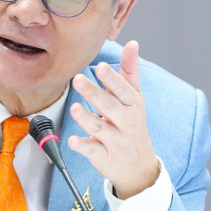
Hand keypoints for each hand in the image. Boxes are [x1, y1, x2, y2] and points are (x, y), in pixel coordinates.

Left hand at [69, 41, 158, 199]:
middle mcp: (126, 123)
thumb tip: (132, 44)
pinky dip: (82, 146)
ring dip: (87, 118)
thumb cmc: (131, 125)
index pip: (123, 90)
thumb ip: (129, 72)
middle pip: (109, 106)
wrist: (138, 166)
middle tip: (77, 80)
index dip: (112, 79)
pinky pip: (93, 151)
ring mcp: (116, 141)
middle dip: (94, 93)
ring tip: (75, 108)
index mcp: (133, 105)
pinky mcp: (105, 157)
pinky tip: (72, 140)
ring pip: (100, 128)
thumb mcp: (134, 99)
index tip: (100, 67)